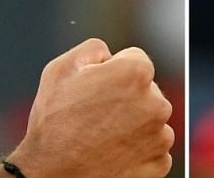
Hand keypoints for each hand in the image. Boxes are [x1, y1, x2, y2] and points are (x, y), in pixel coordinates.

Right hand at [6, 38, 173, 177]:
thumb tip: (109, 54)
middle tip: (95, 115)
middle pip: (145, 89)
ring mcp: (160, 136)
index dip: (111, 72)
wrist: (52, 177)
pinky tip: (111, 152)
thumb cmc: (53, 124)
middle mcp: (157, 103)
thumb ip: (94, 49)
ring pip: (149, 119)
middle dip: (125, 97)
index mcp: (136, 73)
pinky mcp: (160, 163)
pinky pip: (152, 147)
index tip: (95, 89)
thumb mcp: (61, 69)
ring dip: (132, 124)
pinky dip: (136, 149)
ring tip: (100, 136)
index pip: (134, 59)